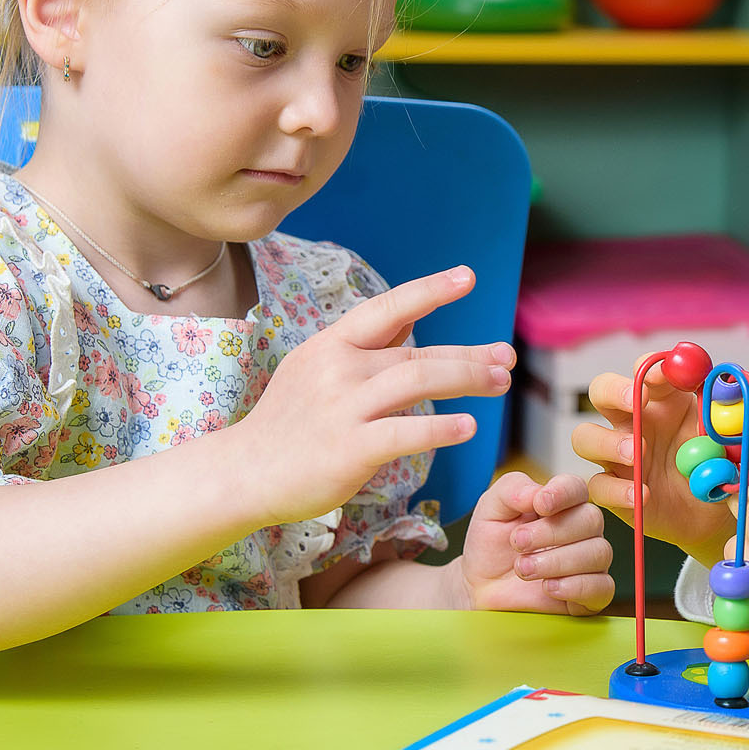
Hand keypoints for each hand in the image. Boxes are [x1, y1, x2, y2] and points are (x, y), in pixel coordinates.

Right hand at [231, 267, 513, 527]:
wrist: (242, 473)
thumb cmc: (289, 423)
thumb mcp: (316, 369)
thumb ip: (365, 348)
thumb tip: (413, 319)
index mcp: (332, 345)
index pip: (387, 308)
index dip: (429, 290)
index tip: (468, 276)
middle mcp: (338, 369)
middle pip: (416, 353)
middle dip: (468, 354)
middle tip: (506, 358)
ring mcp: (342, 408)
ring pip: (416, 381)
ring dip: (466, 380)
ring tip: (500, 384)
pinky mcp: (348, 449)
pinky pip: (404, 432)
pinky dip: (441, 428)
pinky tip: (469, 427)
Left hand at [459, 471, 614, 613]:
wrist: (483, 587)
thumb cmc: (492, 545)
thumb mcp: (490, 509)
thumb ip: (511, 489)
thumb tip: (537, 492)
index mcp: (562, 502)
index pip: (577, 488)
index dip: (563, 493)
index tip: (540, 504)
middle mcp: (583, 529)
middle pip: (591, 519)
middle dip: (552, 532)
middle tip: (518, 542)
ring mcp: (591, 561)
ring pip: (598, 552)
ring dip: (557, 561)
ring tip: (523, 568)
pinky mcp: (592, 592)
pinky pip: (602, 586)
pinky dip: (575, 586)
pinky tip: (548, 587)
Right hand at [573, 365, 737, 566]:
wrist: (715, 512)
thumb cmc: (719, 465)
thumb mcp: (730, 437)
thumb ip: (727, 415)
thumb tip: (727, 388)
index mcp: (661, 399)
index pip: (644, 370)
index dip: (651, 367)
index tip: (665, 374)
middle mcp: (633, 421)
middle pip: (601, 390)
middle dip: (614, 390)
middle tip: (635, 402)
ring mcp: (617, 455)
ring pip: (584, 436)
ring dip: (607, 441)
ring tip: (637, 454)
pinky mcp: (613, 489)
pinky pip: (598, 486)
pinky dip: (617, 490)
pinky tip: (643, 495)